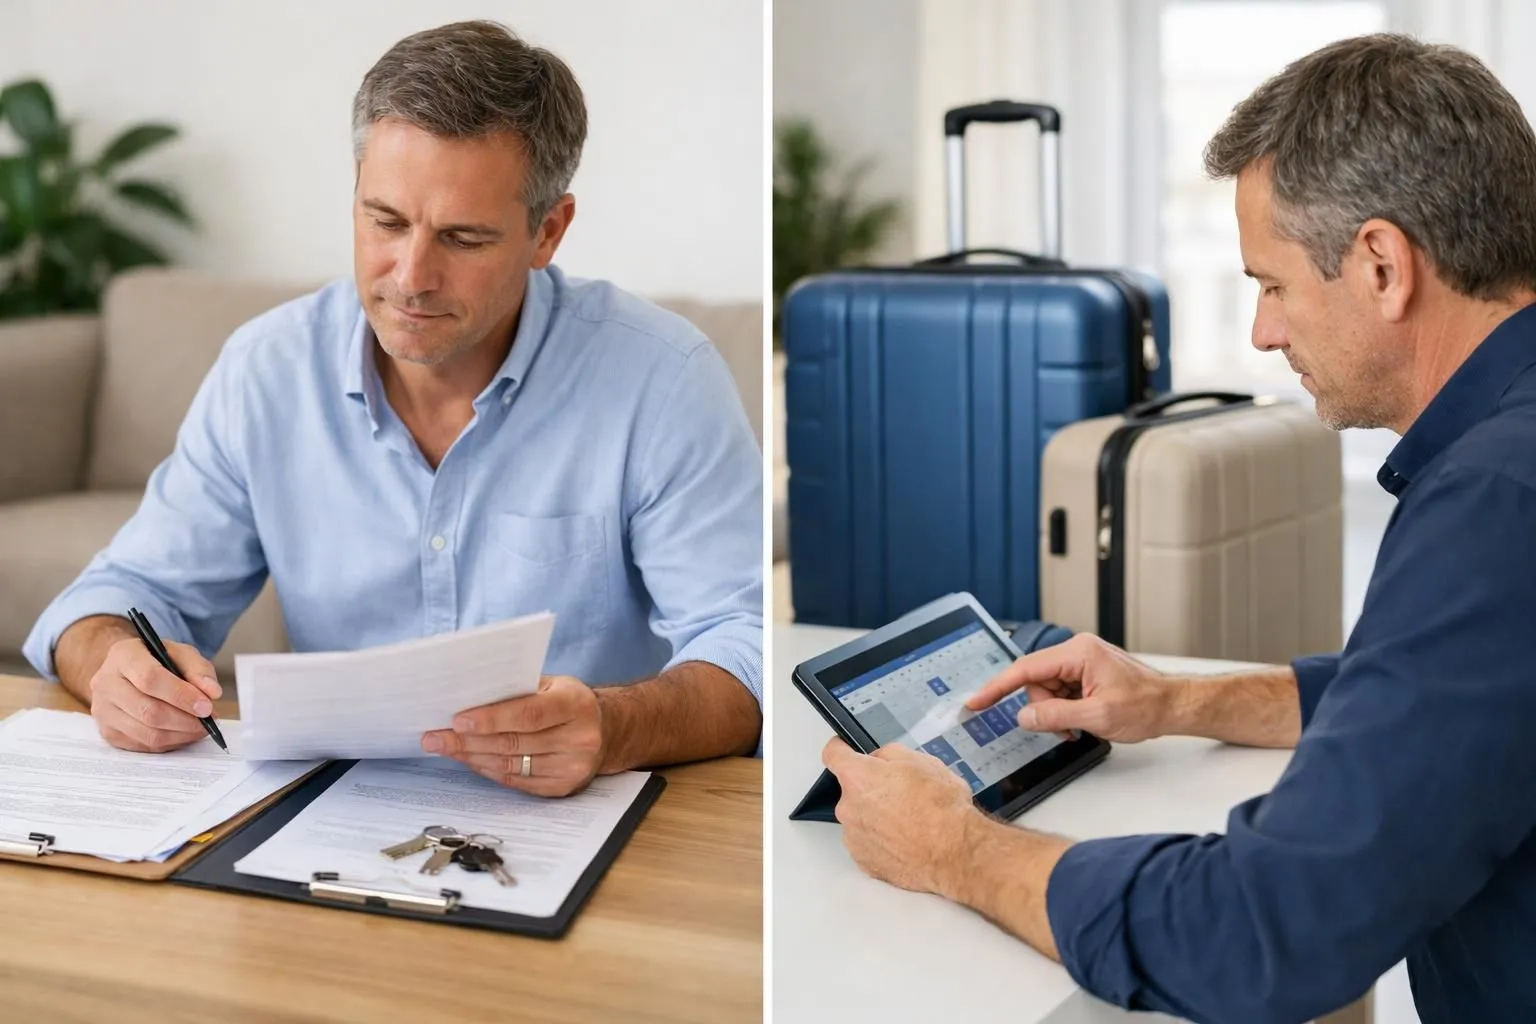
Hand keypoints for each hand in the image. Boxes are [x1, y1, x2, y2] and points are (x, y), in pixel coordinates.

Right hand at [90, 636, 221, 752]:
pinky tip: (183, 733)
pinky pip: (142, 746)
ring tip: (201, 728)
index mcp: (123, 655)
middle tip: (208, 721)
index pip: (150, 679)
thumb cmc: (158, 660)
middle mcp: (106, 683)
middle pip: (148, 711)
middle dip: (185, 720)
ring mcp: (103, 710)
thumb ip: (199, 670)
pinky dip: (169, 743)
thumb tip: (212, 693)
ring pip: (146, 733)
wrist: (129, 672)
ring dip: (180, 735)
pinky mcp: (107, 732)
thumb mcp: (181, 654)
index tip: (206, 706)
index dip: (181, 696)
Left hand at [421, 675, 605, 796]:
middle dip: (467, 741)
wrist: (606, 730)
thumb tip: (467, 698)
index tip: (457, 720)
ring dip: (471, 757)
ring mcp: (572, 767)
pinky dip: (488, 770)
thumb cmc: (568, 702)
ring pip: (510, 765)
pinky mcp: (562, 788)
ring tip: (444, 747)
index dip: (491, 719)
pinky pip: (516, 782)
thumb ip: (517, 689)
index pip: (528, 714)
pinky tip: (469, 760)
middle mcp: (579, 738)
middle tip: (434, 736)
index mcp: (575, 704)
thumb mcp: (551, 684)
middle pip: (513, 743)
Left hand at [821, 738, 979, 896]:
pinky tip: (907, 841)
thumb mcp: (922, 761)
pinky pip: (868, 844)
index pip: (833, 754)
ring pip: (861, 819)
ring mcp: (854, 838)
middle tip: (903, 795)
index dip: (841, 748)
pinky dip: (883, 842)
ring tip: (910, 823)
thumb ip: (890, 754)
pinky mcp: (865, 862)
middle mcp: (848, 808)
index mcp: (858, 778)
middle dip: (872, 790)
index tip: (845, 749)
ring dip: (877, 818)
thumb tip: (880, 760)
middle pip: (852, 791)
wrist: (954, 853)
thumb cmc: (941, 808)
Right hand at [966, 633, 1175, 742]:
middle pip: (1035, 682)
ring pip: (1046, 690)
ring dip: (1056, 713)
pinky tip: (1081, 720)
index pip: (1025, 669)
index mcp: (1077, 653)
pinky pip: (1059, 692)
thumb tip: (1023, 717)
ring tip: (1079, 727)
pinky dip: (1065, 710)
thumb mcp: (1097, 718)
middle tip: (1065, 729)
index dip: (997, 687)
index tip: (976, 701)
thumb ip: (1055, 716)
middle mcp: (1076, 651)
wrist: (1173, 706)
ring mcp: (1081, 661)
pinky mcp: (1084, 672)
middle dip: (1043, 709)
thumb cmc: (1146, 706)